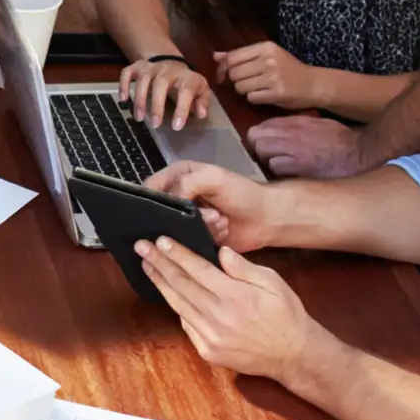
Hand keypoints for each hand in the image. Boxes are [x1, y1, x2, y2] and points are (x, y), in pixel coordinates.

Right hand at [118, 55, 210, 130]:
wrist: (173, 64)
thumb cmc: (187, 84)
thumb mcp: (200, 91)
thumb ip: (202, 102)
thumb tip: (201, 114)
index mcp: (187, 77)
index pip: (186, 90)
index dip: (182, 108)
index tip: (176, 126)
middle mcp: (169, 70)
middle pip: (161, 83)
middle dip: (157, 105)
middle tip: (155, 125)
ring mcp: (152, 67)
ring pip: (143, 79)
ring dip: (139, 99)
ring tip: (139, 118)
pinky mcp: (138, 67)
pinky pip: (127, 72)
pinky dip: (123, 85)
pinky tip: (122, 99)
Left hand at [134, 237, 310, 384]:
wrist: (293, 355)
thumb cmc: (286, 315)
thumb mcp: (273, 282)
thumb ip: (244, 267)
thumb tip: (220, 252)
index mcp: (235, 296)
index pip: (197, 269)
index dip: (176, 253)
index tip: (160, 240)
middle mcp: (218, 316)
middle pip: (181, 284)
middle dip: (159, 263)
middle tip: (142, 247)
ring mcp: (210, 336)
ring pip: (178, 304)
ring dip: (160, 283)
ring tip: (147, 266)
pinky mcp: (207, 350)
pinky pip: (186, 324)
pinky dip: (176, 306)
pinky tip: (168, 292)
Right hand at [145, 160, 282, 253]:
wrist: (268, 218)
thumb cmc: (242, 192)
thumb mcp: (214, 178)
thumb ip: (187, 183)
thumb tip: (168, 200)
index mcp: (178, 177)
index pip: (150, 187)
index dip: (151, 199)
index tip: (159, 210)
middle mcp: (179, 197)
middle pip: (159, 211)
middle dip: (178, 216)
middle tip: (200, 217)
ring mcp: (187, 220)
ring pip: (174, 229)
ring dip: (197, 226)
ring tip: (219, 221)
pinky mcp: (195, 238)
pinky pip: (187, 242)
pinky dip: (204, 237)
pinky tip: (221, 231)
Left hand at [214, 41, 323, 111]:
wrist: (313, 84)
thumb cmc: (288, 69)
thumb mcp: (267, 56)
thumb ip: (241, 55)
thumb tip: (215, 56)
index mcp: (266, 47)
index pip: (233, 57)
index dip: (224, 68)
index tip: (225, 75)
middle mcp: (269, 60)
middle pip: (234, 73)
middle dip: (235, 80)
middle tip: (247, 82)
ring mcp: (273, 77)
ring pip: (240, 87)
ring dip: (244, 90)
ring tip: (257, 88)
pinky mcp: (276, 93)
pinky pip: (251, 98)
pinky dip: (254, 98)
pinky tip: (264, 95)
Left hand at [247, 112, 362, 179]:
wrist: (360, 152)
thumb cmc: (341, 141)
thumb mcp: (318, 124)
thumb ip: (298, 125)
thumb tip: (279, 130)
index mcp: (297, 122)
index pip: (263, 125)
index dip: (259, 137)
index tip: (264, 145)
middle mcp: (292, 132)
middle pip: (255, 136)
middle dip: (257, 148)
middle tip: (267, 157)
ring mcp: (295, 148)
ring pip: (261, 150)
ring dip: (266, 159)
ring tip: (277, 165)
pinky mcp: (300, 165)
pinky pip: (275, 166)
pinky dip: (277, 171)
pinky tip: (287, 174)